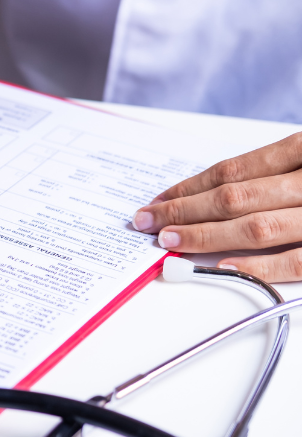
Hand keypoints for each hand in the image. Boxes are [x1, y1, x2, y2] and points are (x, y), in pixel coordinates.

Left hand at [132, 133, 301, 280]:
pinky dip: (260, 265)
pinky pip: (296, 261)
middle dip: (184, 211)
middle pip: (235, 198)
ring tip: (172, 242)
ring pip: (258, 227)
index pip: (233, 171)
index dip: (189, 188)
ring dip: (208, 236)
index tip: (157, 202)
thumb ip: (274, 170)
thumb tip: (212, 193)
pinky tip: (224, 266)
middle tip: (149, 222)